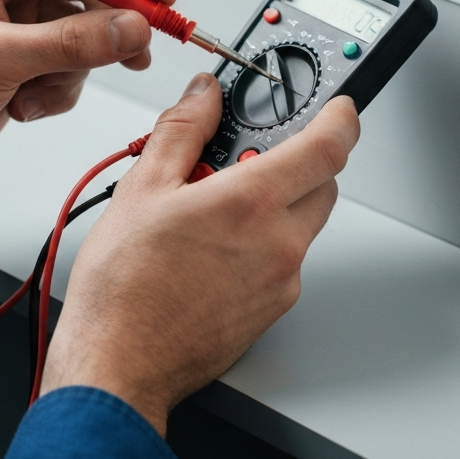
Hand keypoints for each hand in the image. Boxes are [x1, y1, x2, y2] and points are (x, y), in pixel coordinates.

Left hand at [0, 0, 176, 208]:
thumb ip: (70, 43)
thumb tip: (131, 27)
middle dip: (112, 24)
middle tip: (141, 47)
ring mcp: (19, 23)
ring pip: (87, 33)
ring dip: (75, 69)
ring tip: (40, 91)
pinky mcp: (25, 59)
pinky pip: (72, 66)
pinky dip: (58, 91)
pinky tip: (23, 105)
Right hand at [40, 81, 359, 435]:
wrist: (119, 363)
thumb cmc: (124, 286)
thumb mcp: (142, 187)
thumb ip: (182, 129)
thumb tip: (204, 95)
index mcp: (251, 203)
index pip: (327, 147)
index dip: (340, 118)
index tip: (337, 107)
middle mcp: (280, 244)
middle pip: (322, 183)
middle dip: (298, 159)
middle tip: (245, 154)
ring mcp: (281, 283)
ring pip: (302, 223)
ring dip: (277, 202)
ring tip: (212, 206)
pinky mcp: (272, 311)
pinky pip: (285, 261)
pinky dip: (264, 241)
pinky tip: (212, 247)